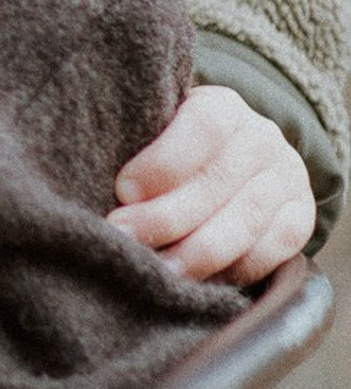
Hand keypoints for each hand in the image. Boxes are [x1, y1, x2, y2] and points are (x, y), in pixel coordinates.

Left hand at [110, 84, 313, 282]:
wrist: (238, 157)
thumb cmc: (174, 146)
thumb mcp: (158, 129)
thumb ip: (137, 142)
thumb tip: (88, 172)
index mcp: (223, 106)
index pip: (202, 128)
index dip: (162, 163)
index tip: (122, 191)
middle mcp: (262, 138)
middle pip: (217, 183)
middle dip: (164, 218)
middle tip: (124, 239)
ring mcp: (287, 179)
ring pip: (243, 223)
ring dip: (195, 254)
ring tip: (156, 272)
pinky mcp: (300, 219)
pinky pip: (271, 251)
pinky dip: (233, 271)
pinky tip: (198, 282)